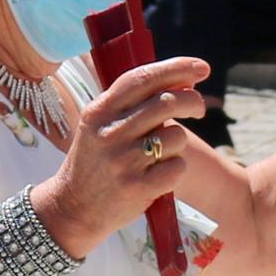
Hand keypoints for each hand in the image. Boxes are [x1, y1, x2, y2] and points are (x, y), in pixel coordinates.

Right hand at [32, 51, 208, 256]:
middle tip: (199, 108)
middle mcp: (110, 133)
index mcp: (100, 111)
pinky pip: (178, 167)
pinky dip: (175, 169)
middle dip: (192, 101)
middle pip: (167, 102)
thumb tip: (181, 80)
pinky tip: (158, 175)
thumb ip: (130, 104)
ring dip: (177, 142)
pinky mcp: (138, 187)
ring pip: (176, 136)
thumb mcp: (98, 125)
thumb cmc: (94, 161)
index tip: (201, 68)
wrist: (73, 208)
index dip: (177, 68)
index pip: (143, 78)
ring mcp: (124, 161)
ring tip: (160, 154)